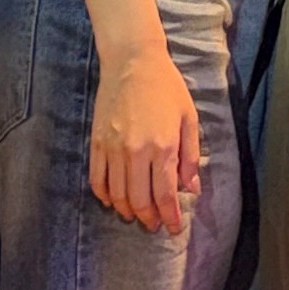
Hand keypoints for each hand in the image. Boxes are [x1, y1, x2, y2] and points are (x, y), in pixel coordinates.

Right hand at [90, 37, 201, 233]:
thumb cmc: (166, 87)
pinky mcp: (97, 143)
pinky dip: (104, 196)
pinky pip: (97, 180)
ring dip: (127, 211)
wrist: (133, 61)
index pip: (166, 194)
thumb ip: (190, 155)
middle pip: (139, 200)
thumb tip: (191, 187)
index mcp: (163, 147)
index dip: (170, 216)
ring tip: (136, 215)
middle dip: (149, 218)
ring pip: (117, 194)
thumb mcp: (189, 118)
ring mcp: (113, 148)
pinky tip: (112, 200)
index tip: (173, 228)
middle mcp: (136, 152)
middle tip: (154, 224)